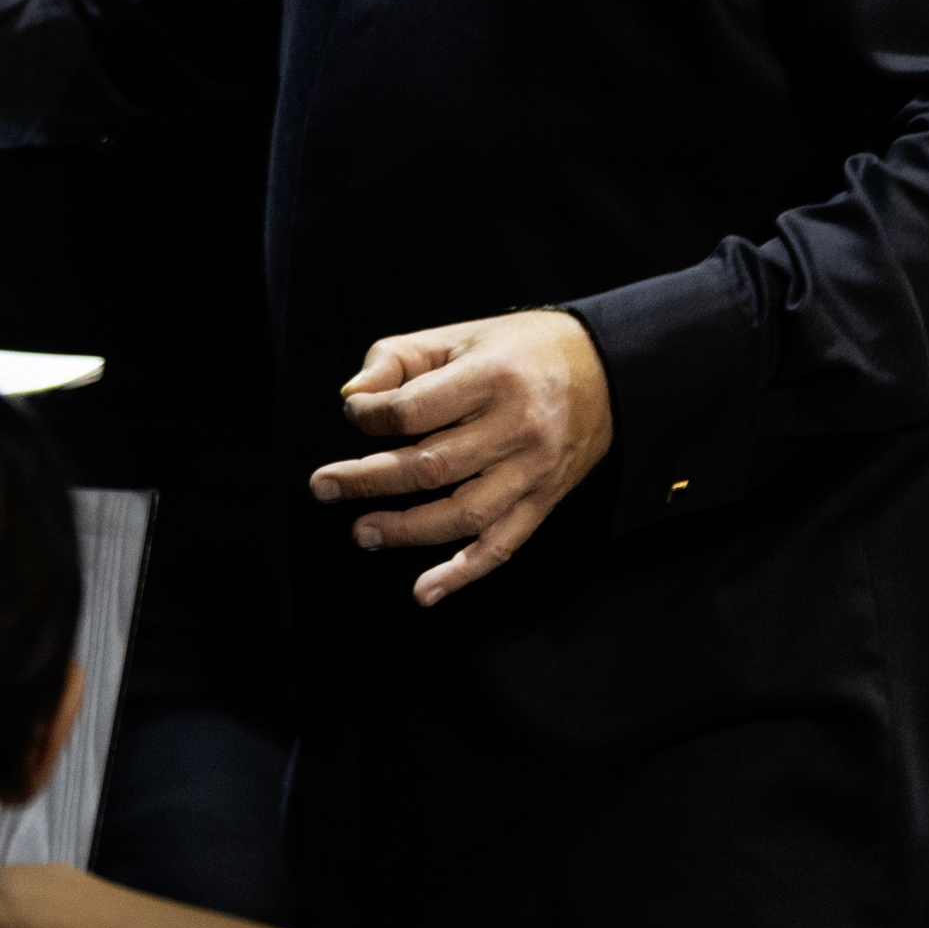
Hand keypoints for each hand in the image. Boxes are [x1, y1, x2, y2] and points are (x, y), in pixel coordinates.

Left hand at [310, 308, 612, 606]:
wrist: (605, 374)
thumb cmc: (518, 350)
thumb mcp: (457, 337)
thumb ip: (397, 359)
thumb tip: (351, 397)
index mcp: (491, 378)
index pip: (415, 409)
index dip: (372, 417)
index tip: (354, 415)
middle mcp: (515, 429)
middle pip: (431, 466)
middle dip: (369, 479)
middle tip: (323, 486)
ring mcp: (533, 472)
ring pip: (463, 513)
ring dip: (406, 529)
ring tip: (362, 532)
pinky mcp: (543, 502)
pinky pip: (501, 546)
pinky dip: (462, 573)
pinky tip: (425, 591)